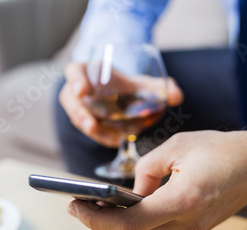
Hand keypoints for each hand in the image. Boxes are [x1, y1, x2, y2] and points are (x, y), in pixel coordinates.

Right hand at [59, 62, 183, 146]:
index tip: (82, 91)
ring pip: (78, 118)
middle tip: (91, 124)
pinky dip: (102, 136)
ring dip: (92, 130)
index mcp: (87, 71)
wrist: (123, 95)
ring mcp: (79, 108)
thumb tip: (176, 95)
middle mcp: (78, 90)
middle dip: (80, 113)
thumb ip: (159, 87)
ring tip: (110, 138)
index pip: (74, 72)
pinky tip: (116, 141)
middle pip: (70, 100)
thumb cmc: (127, 85)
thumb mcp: (142, 83)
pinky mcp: (86, 123)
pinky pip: (90, 131)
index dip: (75, 80)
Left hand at [67, 123, 246, 229]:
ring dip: (117, 227)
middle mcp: (188, 223)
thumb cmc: (222, 149)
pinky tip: (126, 209)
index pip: (128, 223)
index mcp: (182, 200)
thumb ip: (146, 170)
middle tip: (79, 207)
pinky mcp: (197, 228)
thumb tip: (131, 192)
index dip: (96, 219)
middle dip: (100, 224)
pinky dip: (136, 226)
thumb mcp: (177, 146)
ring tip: (98, 206)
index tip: (75, 207)